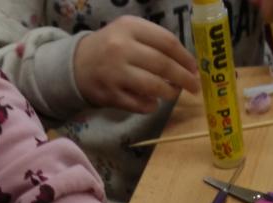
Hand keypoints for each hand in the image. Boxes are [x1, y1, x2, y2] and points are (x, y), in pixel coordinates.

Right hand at [74, 15, 198, 111]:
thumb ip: (155, 43)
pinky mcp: (111, 94)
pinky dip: (151, 106)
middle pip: (163, 65)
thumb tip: (186, 64)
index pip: (167, 42)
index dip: (185, 57)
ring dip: (169, 93)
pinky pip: (140, 105)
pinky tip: (153, 102)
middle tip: (194, 87)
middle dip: (184, 78)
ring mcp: (116, 72)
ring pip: (153, 86)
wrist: (78, 64)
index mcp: (130, 27)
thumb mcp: (130, 33)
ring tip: (173, 94)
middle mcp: (122, 47)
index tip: (195, 68)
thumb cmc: (112, 47)